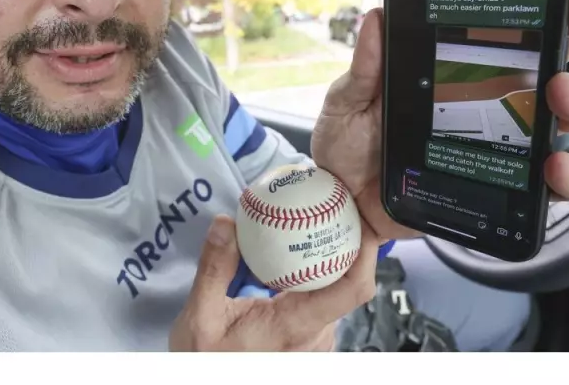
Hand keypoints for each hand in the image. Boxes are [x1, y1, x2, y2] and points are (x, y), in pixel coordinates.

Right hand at [169, 215, 378, 350]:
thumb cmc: (207, 358)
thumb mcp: (202, 315)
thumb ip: (215, 268)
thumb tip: (225, 222)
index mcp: (297, 325)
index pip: (351, 289)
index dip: (366, 255)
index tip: (362, 222)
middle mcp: (315, 336)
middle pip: (346, 285)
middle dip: (342, 247)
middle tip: (327, 209)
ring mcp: (314, 342)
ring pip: (332, 295)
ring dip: (324, 264)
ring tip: (309, 228)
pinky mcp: (307, 343)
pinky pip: (320, 304)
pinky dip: (312, 280)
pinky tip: (294, 258)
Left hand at [311, 0, 568, 240]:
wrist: (344, 206)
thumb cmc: (349, 147)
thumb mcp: (349, 101)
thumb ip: (365, 67)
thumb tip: (375, 17)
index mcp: (454, 63)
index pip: (498, 12)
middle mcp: (491, 93)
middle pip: (553, 46)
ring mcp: (504, 135)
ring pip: (565, 107)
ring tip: (562, 94)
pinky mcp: (506, 181)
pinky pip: (550, 178)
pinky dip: (565, 172)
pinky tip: (554, 167)